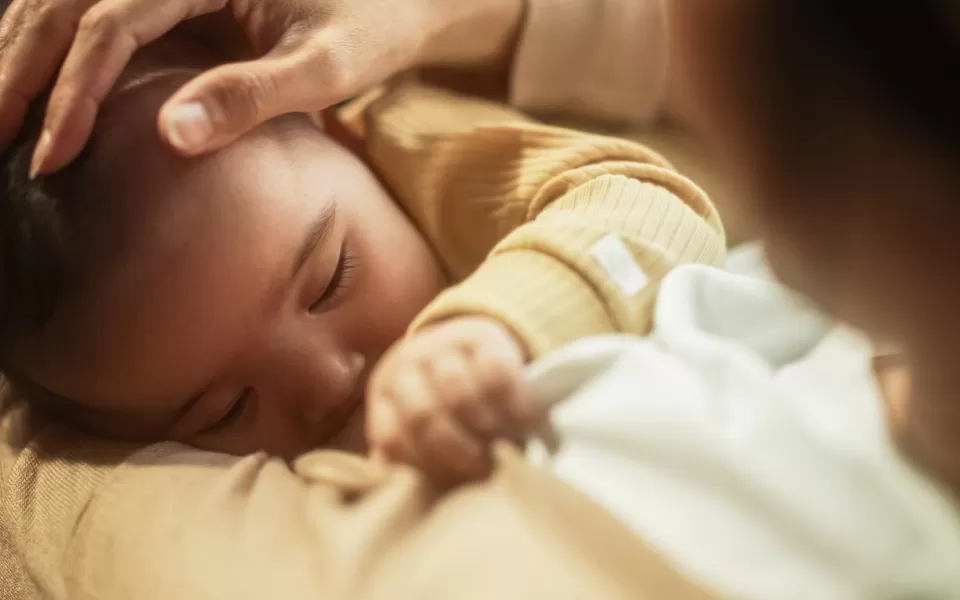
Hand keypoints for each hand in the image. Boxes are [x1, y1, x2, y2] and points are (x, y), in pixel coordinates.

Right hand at [0, 0, 523, 176]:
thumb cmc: (376, 26)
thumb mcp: (328, 66)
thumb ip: (254, 95)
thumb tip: (168, 138)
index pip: (112, 19)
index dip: (73, 89)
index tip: (50, 156)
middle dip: (21, 68)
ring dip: (22, 50)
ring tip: (0, 116)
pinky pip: (97, 6)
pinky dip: (56, 39)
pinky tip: (33, 80)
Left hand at [366, 316, 536, 485]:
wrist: (470, 343)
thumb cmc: (446, 401)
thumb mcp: (420, 424)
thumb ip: (411, 456)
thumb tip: (398, 492)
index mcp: (384, 394)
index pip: (393, 438)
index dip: (424, 466)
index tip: (453, 485)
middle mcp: (406, 364)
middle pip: (424, 417)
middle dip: (458, 452)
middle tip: (486, 471)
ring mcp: (441, 345)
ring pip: (459, 396)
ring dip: (487, 430)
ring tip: (508, 449)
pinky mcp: (481, 335)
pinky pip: (495, 374)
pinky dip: (513, 404)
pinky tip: (527, 422)